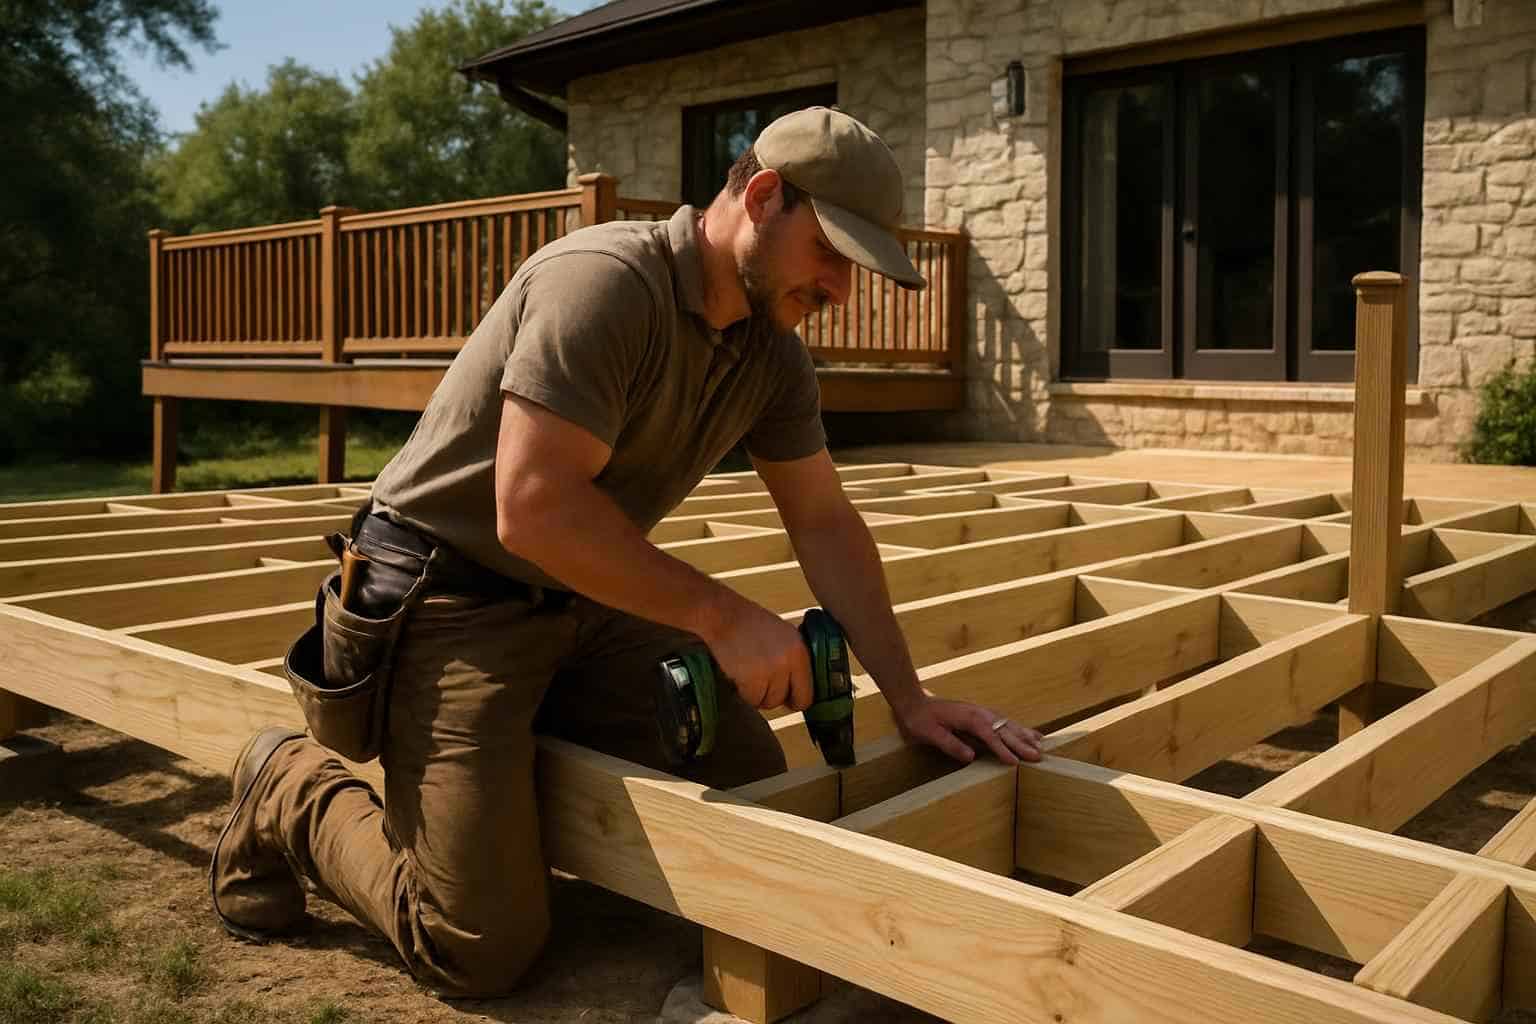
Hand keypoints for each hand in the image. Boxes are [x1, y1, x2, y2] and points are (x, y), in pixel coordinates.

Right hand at [703, 597, 812, 711]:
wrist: (724, 615)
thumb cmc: (750, 625)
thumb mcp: (784, 636)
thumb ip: (793, 661)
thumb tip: (795, 689)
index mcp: (801, 651)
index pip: (808, 693)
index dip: (795, 698)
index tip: (786, 699)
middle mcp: (789, 661)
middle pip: (787, 699)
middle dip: (774, 697)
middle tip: (762, 687)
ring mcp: (771, 670)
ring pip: (769, 701)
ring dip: (757, 694)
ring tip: (748, 675)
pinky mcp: (752, 678)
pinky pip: (752, 699)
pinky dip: (744, 692)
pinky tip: (740, 676)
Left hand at [892, 695, 1042, 765]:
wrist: (913, 703)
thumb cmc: (920, 720)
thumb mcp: (929, 734)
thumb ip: (950, 744)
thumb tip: (970, 756)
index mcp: (968, 717)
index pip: (989, 735)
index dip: (1002, 749)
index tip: (1015, 762)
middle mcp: (979, 713)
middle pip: (1004, 729)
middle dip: (1021, 743)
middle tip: (1037, 757)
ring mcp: (982, 713)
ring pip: (1008, 725)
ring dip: (1024, 736)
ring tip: (1040, 747)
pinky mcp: (982, 716)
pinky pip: (1004, 723)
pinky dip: (1019, 729)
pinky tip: (1030, 734)